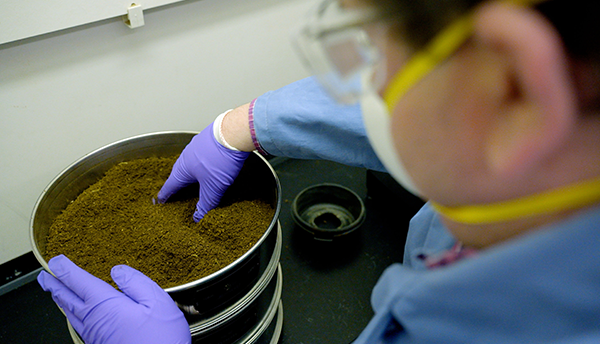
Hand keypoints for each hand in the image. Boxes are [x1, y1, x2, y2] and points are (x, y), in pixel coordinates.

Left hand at [37, 255, 190, 343]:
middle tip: (44, 277)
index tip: (56, 261)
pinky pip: (79, 325)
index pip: (78, 282)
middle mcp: (94, 320)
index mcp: (105, 305)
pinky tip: (77, 315)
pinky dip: (72, 314)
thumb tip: (118, 271)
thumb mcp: (157, 302)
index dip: (65, 269)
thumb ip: (137, 283)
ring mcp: (95, 335)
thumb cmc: (161, 340)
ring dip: (61, 300)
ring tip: (56, 293)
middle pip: (67, 299)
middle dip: (54, 286)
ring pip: (70, 314)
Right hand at [157, 121, 249, 220]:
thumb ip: (206, 203)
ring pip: (190, 162)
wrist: (233, 133)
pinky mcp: (208, 140)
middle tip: (176, 191)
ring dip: (191, 172)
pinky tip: (209, 165)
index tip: (160, 200)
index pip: (170, 186)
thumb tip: (199, 217)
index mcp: (182, 169)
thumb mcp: (213, 187)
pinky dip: (202, 163)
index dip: (165, 195)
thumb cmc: (219, 158)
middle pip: (179, 173)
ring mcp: (197, 146)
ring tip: (194, 180)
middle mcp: (186, 156)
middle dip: (178, 183)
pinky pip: (201, 154)